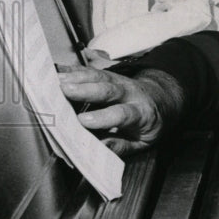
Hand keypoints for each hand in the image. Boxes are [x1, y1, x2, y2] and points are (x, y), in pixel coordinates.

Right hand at [58, 66, 182, 155]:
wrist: (162, 100)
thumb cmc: (149, 125)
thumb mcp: (142, 141)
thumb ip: (120, 145)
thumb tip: (99, 148)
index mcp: (142, 112)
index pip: (123, 114)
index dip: (103, 117)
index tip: (83, 121)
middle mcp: (130, 93)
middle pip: (108, 89)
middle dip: (85, 90)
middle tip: (64, 91)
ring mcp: (119, 81)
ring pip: (99, 76)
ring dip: (76, 77)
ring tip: (55, 80)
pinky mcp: (109, 75)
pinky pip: (90, 71)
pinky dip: (73, 70)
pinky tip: (56, 70)